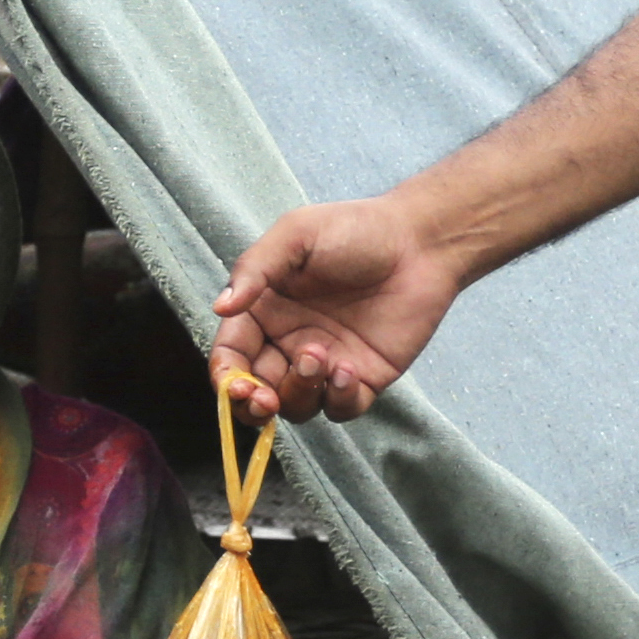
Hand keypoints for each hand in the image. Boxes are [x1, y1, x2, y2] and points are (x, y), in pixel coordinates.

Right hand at [210, 193, 461, 423]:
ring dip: (299, 392)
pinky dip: (339, 398)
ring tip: (319, 356)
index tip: (236, 385)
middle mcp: (289, 342)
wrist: (418, 242)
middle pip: (258, 392)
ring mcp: (327, 364)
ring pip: (297, 406)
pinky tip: (349, 369)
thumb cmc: (354, 229)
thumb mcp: (295, 236)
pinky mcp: (363, 379)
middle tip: (263, 399)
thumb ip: (255, 270)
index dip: (227, 377)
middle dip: (254, 404)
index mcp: (264, 311)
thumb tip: (220, 307)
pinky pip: (341, 409)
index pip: (232, 355)